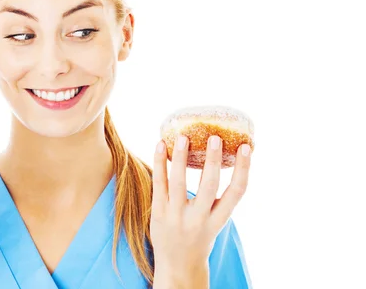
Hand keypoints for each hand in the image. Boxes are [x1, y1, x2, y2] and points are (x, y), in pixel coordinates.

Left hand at [150, 135, 251, 287]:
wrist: (178, 266)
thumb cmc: (199, 237)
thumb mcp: (215, 221)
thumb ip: (218, 198)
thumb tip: (219, 158)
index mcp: (219, 220)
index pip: (237, 192)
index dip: (243, 169)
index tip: (245, 147)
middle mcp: (199, 219)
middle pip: (208, 186)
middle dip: (212, 161)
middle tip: (215, 137)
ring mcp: (177, 216)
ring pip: (179, 183)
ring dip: (182, 157)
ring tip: (183, 136)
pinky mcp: (158, 213)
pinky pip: (159, 184)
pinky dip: (160, 163)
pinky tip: (160, 145)